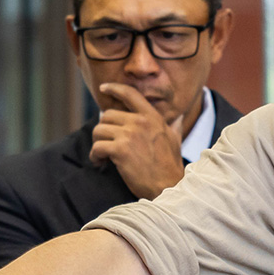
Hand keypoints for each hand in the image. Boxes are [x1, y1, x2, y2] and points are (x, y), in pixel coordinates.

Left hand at [89, 83, 186, 199]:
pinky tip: (101, 163)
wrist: (169, 187)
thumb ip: (173, 126)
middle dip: (103, 131)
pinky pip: (97, 147)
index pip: (130, 94)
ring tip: (103, 157)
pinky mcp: (120, 150)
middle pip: (107, 116)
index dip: (114, 88)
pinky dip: (95, 156)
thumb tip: (178, 118)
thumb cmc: (170, 166)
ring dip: (97, 144)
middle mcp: (140, 122)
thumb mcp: (175, 140)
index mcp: (152, 117)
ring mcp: (130, 135)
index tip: (104, 88)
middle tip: (106, 146)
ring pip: (99, 130)